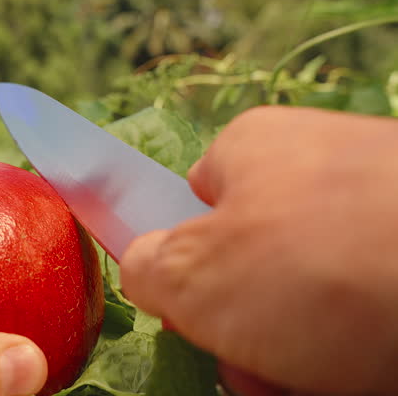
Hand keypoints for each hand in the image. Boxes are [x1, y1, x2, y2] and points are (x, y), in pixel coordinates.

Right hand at [120, 106, 397, 394]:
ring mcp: (382, 214)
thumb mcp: (193, 275)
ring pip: (318, 299)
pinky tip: (362, 375)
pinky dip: (358, 353)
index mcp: (254, 148)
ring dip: (300, 356)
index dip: (187, 266)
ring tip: (314, 380)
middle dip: (248, 331)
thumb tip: (148, 268)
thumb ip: (148, 267)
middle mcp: (322, 167)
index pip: (197, 200)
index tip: (197, 318)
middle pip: (259, 261)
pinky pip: (370, 311)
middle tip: (256, 371)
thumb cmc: (316, 268)